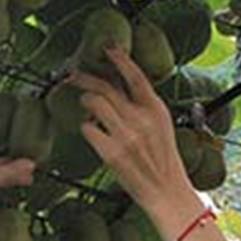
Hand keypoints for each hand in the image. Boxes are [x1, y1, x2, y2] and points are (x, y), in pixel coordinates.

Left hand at [72, 47, 196, 225]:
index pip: (136, 76)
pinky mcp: (112, 153)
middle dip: (85, 77)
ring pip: (94, 102)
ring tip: (85, 104)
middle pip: (106, 86)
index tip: (107, 48)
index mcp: (156, 109)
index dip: (120, 59)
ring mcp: (126, 135)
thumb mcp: (161, 126)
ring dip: (85, 101)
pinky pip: (88, 128)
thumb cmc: (163, 159)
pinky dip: (85, 127)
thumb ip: (142, 107)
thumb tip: (116, 88)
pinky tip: (90, 131)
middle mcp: (141, 119)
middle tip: (73, 74)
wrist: (168, 192)